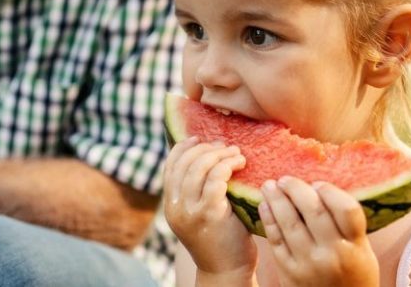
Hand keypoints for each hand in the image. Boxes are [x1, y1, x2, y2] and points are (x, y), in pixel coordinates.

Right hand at [164, 137, 256, 282]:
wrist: (227, 272)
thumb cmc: (222, 241)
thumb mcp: (201, 214)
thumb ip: (198, 192)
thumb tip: (207, 157)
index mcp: (170, 206)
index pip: (170, 166)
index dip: (183, 147)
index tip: (200, 138)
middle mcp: (175, 208)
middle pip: (185, 163)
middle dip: (206, 148)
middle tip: (225, 146)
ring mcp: (189, 211)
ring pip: (199, 167)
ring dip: (219, 154)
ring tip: (236, 153)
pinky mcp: (208, 214)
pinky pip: (215, 179)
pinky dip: (227, 165)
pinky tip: (240, 164)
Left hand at [258, 177, 377, 286]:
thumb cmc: (353, 275)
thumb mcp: (362, 251)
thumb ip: (346, 225)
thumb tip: (319, 188)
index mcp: (356, 246)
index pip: (346, 209)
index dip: (330, 191)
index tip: (317, 183)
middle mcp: (333, 254)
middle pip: (313, 210)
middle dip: (296, 189)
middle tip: (285, 179)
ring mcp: (309, 263)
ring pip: (289, 222)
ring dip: (276, 199)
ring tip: (269, 186)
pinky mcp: (289, 272)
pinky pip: (275, 240)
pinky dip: (268, 219)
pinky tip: (264, 205)